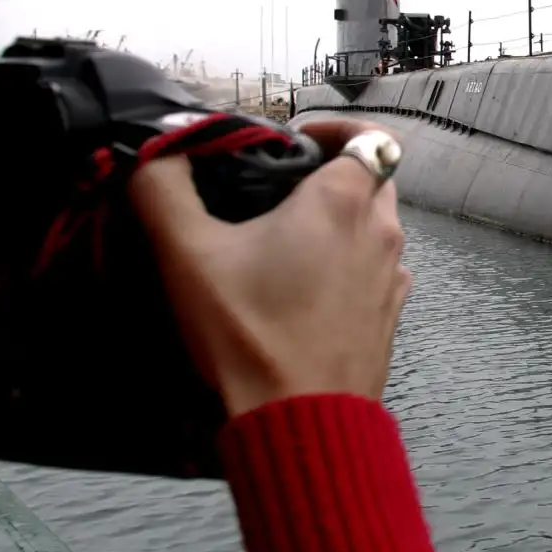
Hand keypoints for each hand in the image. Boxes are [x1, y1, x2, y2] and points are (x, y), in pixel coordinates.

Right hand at [128, 120, 412, 418]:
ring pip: (376, 228)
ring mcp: (392, 279)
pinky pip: (375, 272)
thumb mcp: (186, 253)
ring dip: (342, 222)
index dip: (336, 128)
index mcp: (344, 201)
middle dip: (334, 173)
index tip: (295, 139)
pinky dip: (349, 265)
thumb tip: (159, 146)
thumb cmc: (248, 333)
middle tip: (279, 189)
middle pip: (374, 180)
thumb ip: (163, 186)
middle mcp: (382, 233)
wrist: (299, 422)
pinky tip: (304, 289)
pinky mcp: (389, 318)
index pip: (371, 137)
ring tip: (285, 242)